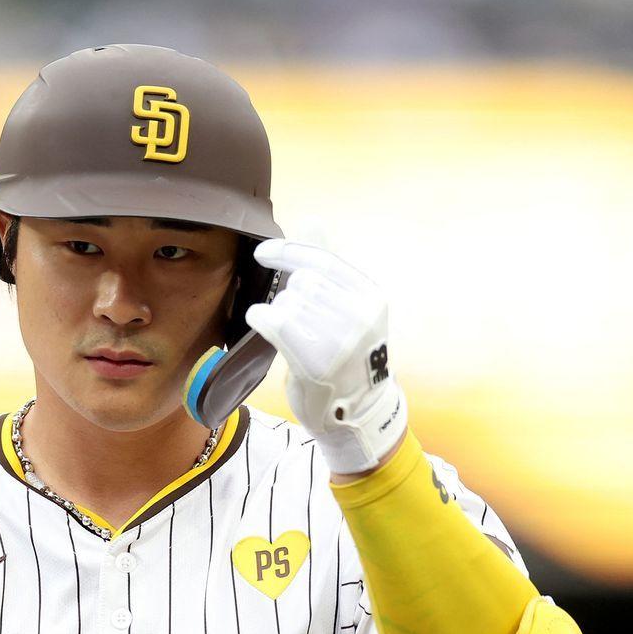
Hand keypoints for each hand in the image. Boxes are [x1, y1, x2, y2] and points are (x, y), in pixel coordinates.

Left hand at [245, 240, 407, 474]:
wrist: (353, 413)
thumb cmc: (344, 356)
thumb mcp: (347, 308)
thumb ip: (328, 265)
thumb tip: (313, 220)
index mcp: (370, 297)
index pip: (322, 260)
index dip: (287, 250)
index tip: (262, 252)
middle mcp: (360, 316)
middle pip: (303, 282)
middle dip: (288, 295)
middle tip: (294, 319)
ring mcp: (341, 340)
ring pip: (287, 302)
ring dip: (278, 311)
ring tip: (289, 332)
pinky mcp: (316, 361)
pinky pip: (275, 321)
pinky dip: (261, 318)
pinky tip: (261, 322)